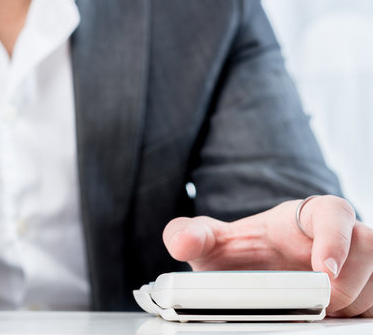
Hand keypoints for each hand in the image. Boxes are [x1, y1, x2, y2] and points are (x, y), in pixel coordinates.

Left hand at [163, 195, 372, 316]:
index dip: (336, 238)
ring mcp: (359, 266)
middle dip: (348, 282)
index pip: (334, 212)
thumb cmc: (245, 252)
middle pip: (368, 252)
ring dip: (354, 303)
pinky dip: (360, 316)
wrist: (257, 272)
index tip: (325, 268)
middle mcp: (341, 237)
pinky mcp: (366, 292)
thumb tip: (180, 242)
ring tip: (322, 314)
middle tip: (319, 303)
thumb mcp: (213, 244)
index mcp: (307, 216)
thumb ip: (191, 236)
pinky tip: (333, 322)